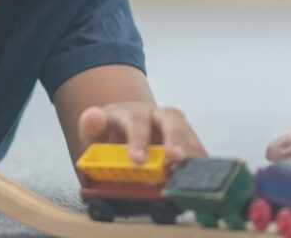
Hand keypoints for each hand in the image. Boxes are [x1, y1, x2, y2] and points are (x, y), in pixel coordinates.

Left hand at [78, 102, 205, 164]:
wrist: (124, 130)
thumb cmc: (109, 133)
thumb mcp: (94, 130)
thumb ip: (91, 125)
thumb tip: (92, 116)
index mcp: (132, 112)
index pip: (137, 122)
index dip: (139, 140)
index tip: (138, 161)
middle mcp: (157, 115)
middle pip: (171, 120)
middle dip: (175, 138)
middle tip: (176, 158)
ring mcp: (175, 127)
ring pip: (188, 133)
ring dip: (192, 152)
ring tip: (191, 172)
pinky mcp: (186, 140)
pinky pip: (196, 149)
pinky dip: (199, 163)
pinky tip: (198, 177)